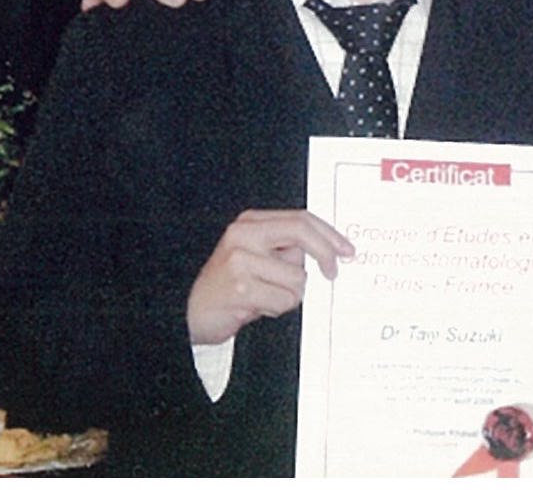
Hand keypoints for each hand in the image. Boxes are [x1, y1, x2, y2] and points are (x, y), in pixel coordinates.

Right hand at [186, 208, 353, 344]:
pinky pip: (284, 301)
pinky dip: (277, 309)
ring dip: (289, 295)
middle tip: (334, 272)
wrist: (186, 313)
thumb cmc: (227, 288)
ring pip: (297, 278)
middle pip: (301, 234)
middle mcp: (243, 235)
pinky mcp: (242, 288)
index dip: (328, 234)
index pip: (300, 219)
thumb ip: (283, 248)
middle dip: (326, 254)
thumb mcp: (253, 257)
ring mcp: (241, 261)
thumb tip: (326, 252)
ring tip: (265, 297)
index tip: (346, 249)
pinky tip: (257, 308)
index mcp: (250, 223)